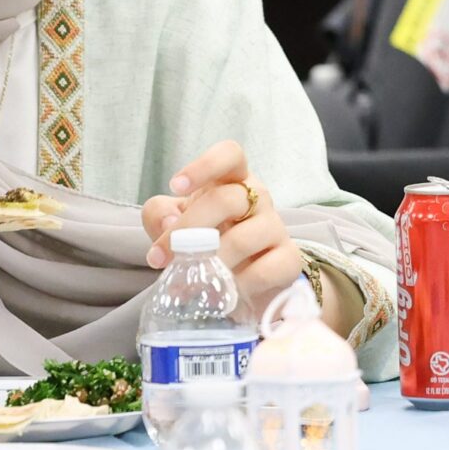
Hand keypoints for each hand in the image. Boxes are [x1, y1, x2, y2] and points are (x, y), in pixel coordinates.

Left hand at [141, 140, 301, 320]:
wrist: (241, 285)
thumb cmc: (207, 244)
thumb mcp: (174, 226)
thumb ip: (160, 216)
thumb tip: (168, 222)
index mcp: (233, 181)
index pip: (230, 155)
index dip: (204, 166)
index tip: (175, 186)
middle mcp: (259, 198)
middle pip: (226, 199)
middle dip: (188, 229)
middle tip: (164, 257)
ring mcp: (277, 227)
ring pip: (242, 238)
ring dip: (209, 263)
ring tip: (190, 283)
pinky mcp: (289, 259)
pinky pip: (263, 272)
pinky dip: (236, 286)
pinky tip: (224, 294)